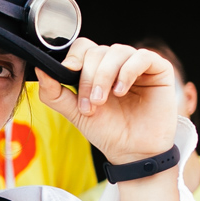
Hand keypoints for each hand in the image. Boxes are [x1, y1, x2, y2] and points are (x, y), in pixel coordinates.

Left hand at [38, 39, 178, 163]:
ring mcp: (137, 64)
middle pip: (97, 51)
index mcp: (96, 69)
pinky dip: (127, 72)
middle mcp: (116, 63)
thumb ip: (55, 93)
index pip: (82, 48)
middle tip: (91, 104)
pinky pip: (141, 57)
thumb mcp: (75, 113)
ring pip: (116, 51)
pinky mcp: (158, 69)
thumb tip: (40, 70)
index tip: (67, 74)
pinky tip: (121, 90)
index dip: (73, 57)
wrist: (132, 152)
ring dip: (105, 76)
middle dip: (88, 77)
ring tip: (103, 100)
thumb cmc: (108, 131)